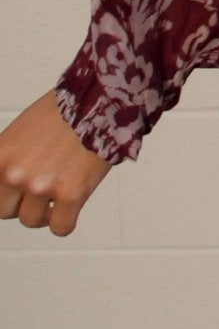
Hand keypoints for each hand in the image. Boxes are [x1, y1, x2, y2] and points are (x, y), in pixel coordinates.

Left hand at [0, 90, 113, 235]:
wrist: (98, 101)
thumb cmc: (65, 110)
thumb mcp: (19, 131)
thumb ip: (8, 160)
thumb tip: (8, 182)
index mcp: (1, 156)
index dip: (4, 194)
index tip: (13, 195)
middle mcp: (17, 174)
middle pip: (6, 211)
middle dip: (21, 202)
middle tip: (38, 189)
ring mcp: (43, 187)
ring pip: (31, 221)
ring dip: (44, 211)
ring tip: (58, 191)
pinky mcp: (71, 195)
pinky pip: (60, 228)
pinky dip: (64, 221)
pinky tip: (70, 205)